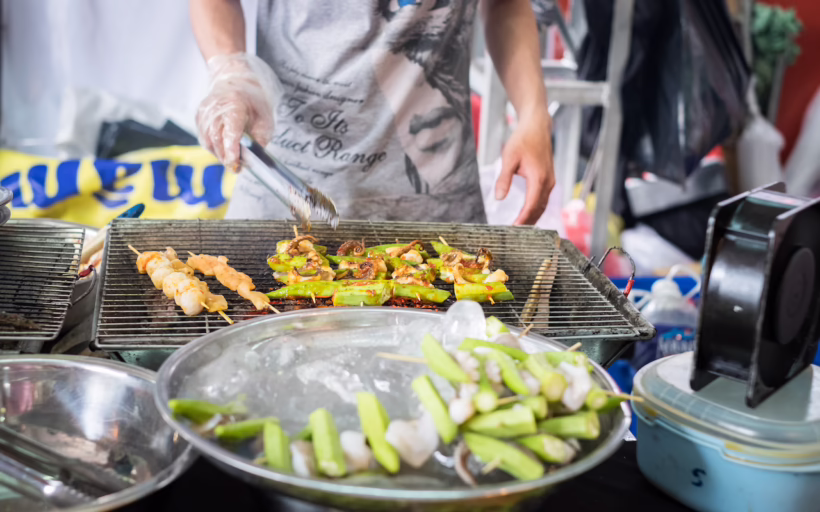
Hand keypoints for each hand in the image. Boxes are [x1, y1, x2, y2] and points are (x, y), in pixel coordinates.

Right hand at [196, 54, 277, 170]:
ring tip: (232, 157)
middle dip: (226, 157)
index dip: (231, 150)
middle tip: (237, 167)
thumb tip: (250, 161)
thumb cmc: (253, 103)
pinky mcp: (199, 117)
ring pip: (208, 142)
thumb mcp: (264, 121)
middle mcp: (215, 107)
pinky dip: (214, 147)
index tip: (236, 165)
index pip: (230, 131)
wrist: (236, 82)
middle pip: (216, 139)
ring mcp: (204, 112)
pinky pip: (204, 139)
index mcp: (234, 105)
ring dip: (220, 154)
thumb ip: (258, 141)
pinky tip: (224, 146)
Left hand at [494, 109, 555, 224]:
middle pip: (539, 210)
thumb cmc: (522, 140)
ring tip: (519, 228)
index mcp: (539, 179)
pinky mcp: (549, 180)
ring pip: (543, 206)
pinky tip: (526, 215)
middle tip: (514, 234)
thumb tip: (498, 198)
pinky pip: (543, 200)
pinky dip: (536, 210)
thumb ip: (504, 179)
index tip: (513, 230)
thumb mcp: (508, 158)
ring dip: (532, 218)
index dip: (522, 220)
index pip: (531, 206)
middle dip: (527, 223)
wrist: (537, 127)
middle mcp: (548, 182)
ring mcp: (550, 181)